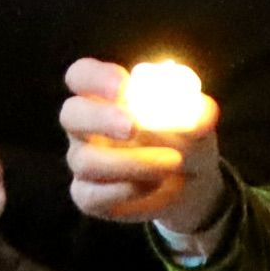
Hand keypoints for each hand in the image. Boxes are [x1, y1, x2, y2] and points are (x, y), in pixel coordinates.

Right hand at [61, 57, 225, 235]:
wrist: (191, 184)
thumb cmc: (186, 139)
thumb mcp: (199, 124)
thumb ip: (198, 114)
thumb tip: (196, 114)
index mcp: (106, 94)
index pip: (81, 75)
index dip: (95, 78)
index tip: (124, 85)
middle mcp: (86, 125)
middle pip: (71, 114)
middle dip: (101, 119)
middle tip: (133, 127)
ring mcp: (83, 161)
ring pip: (86, 161)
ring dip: (131, 162)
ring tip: (173, 163)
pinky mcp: (87, 195)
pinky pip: (92, 195)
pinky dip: (128, 192)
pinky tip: (157, 186)